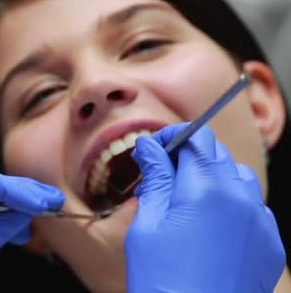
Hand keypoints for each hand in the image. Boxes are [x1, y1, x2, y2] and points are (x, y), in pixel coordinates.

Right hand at [126, 124, 284, 292]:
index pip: (198, 139)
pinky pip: (253, 208)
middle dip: (190, 158)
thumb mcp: (147, 226)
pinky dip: (231, 205)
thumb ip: (154, 180)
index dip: (174, 137)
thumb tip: (150, 148)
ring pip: (239, 179)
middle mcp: (242, 200)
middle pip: (218, 156)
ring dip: (213, 179)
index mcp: (207, 190)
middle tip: (163, 176)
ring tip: (187, 202)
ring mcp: (261, 223)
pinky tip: (208, 227)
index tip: (156, 147)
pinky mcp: (270, 244)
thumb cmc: (163, 282)